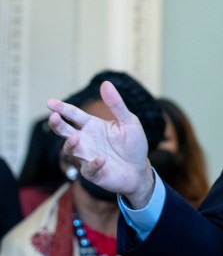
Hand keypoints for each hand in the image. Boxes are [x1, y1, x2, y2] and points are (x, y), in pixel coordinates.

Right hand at [47, 81, 154, 206]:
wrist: (139, 169)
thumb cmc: (133, 144)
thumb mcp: (129, 121)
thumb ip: (116, 104)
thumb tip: (105, 83)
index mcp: (93, 126)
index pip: (74, 115)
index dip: (62, 108)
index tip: (50, 102)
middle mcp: (86, 140)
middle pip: (65, 131)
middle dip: (57, 124)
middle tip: (54, 117)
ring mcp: (87, 156)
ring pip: (71, 150)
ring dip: (71, 144)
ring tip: (74, 137)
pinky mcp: (93, 173)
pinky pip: (88, 168)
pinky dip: (93, 163)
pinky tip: (102, 159)